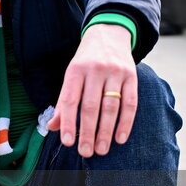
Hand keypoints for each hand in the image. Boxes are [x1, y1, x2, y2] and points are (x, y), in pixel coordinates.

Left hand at [47, 24, 137, 156]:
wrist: (108, 33)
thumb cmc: (86, 61)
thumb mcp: (72, 75)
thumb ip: (64, 101)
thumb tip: (53, 127)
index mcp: (75, 70)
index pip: (70, 100)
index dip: (68, 123)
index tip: (68, 143)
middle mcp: (95, 70)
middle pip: (90, 106)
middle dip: (87, 132)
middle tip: (85, 152)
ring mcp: (115, 72)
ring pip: (110, 107)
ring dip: (106, 132)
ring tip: (101, 150)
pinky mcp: (132, 75)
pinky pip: (130, 103)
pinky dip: (126, 122)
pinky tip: (120, 138)